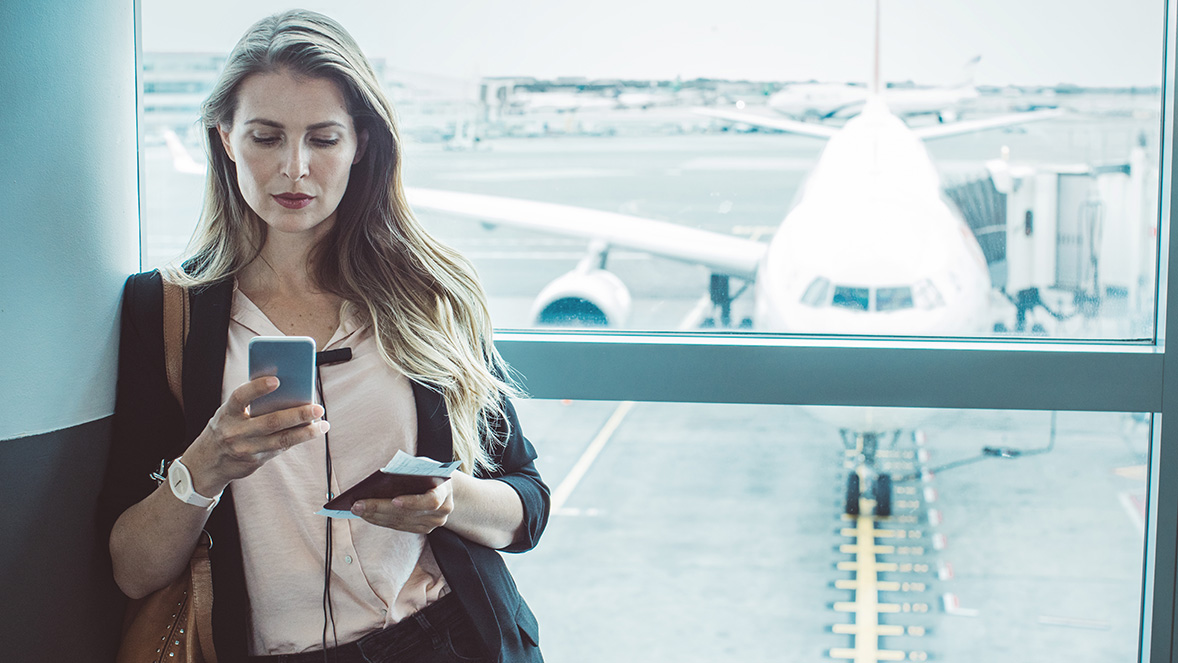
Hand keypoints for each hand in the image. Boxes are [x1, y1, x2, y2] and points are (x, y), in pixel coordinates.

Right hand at [183, 377, 327, 495]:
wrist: (206, 463)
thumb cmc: (225, 428)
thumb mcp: (229, 413)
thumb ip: (251, 403)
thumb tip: (288, 389)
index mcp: (227, 413)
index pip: (240, 397)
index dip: (257, 388)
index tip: (276, 380)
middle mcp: (235, 432)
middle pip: (270, 421)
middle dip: (297, 414)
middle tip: (317, 407)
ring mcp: (245, 449)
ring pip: (281, 440)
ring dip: (306, 432)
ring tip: (323, 425)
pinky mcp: (255, 461)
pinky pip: (280, 448)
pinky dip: (297, 439)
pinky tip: (312, 432)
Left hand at [351, 480, 454, 533]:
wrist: (446, 487)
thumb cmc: (430, 471)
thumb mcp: (424, 466)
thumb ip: (410, 471)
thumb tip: (383, 475)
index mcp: (444, 492)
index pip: (431, 501)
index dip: (412, 502)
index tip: (394, 501)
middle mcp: (441, 513)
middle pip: (407, 514)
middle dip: (379, 508)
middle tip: (358, 505)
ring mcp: (432, 524)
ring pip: (399, 522)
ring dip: (375, 516)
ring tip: (357, 509)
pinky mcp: (422, 529)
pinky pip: (398, 526)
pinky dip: (381, 520)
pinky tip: (367, 514)